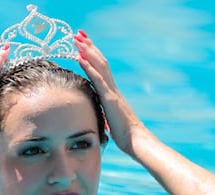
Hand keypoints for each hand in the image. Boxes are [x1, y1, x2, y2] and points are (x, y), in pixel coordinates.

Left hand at [73, 30, 141, 154]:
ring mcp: (112, 93)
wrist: (137, 141)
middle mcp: (113, 89)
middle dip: (89, 47)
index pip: (101, 69)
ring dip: (88, 51)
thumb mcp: (110, 122)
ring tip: (77, 38)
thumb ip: (105, 115)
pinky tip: (80, 57)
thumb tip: (101, 118)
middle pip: (100, 62)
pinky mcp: (110, 100)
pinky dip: (89, 67)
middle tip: (79, 33)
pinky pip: (98, 80)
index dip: (93, 56)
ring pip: (100, 66)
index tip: (83, 44)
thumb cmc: (126, 136)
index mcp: (112, 93)